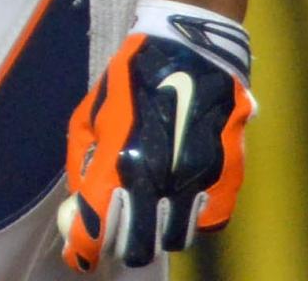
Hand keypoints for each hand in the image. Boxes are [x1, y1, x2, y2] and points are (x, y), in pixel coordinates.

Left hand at [59, 1, 254, 270]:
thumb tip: (79, 207)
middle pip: (138, 247)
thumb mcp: (91, 115)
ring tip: (144, 212)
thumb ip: (84, 164)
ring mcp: (197, 182)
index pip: (96, 230)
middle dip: (120, 245)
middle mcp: (160, 180)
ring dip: (155, 232)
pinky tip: (176, 197)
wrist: (190, 53)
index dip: (83, 249)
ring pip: (174, 238)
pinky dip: (189, 217)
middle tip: (112, 232)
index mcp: (119, 162)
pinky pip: (207, 220)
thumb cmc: (130, 80)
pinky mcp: (227, 179)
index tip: (79, 255)